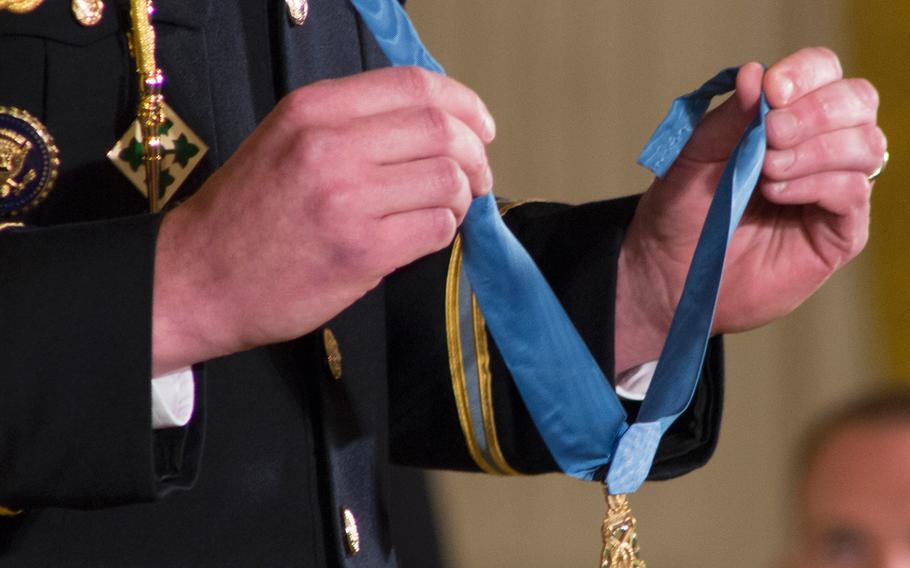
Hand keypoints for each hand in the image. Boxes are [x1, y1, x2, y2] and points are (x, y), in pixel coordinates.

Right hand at [151, 67, 495, 374]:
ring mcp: (347, 199)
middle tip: (479, 176)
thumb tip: (433, 126)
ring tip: (448, 210)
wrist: (199, 279)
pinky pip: (436, 228)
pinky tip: (425, 235)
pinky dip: (444, 230)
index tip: (480, 127)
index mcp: (314, 109)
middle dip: (476, 154)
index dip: (463, 104)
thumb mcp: (286, 141)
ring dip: (463, 197)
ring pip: (448, 180)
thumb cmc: (246, 215)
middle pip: (442, 131)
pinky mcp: (361, 251)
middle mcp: (331, 145)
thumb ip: (351, 124)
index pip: (416, 86)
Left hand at [615, 47, 884, 371]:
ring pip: (866, 145)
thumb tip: (755, 74)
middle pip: (858, 101)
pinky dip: (817, 184)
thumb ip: (727, 119)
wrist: (669, 273)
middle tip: (770, 133)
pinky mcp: (838, 232)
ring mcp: (833, 189)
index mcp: (785, 118)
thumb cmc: (681, 211)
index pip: (824, 72)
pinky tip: (776, 192)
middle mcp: (819, 147)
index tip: (771, 91)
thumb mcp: (692, 157)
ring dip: (817, 149)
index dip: (806, 73)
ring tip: (766, 170)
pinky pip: (853, 193)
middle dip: (816, 111)